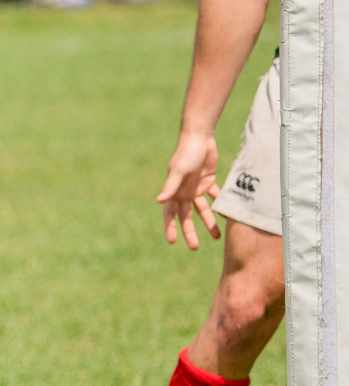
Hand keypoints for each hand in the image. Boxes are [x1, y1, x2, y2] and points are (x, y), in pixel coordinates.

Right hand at [157, 129, 221, 248]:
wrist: (199, 138)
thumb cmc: (186, 154)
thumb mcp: (179, 171)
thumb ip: (170, 186)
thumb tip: (159, 201)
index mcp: (174, 192)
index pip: (170, 214)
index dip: (170, 228)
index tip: (173, 242)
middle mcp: (184, 193)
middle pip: (186, 217)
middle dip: (189, 231)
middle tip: (194, 247)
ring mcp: (196, 188)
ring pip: (202, 210)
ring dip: (208, 222)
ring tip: (216, 237)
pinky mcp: (208, 182)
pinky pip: (215, 197)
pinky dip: (219, 206)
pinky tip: (226, 217)